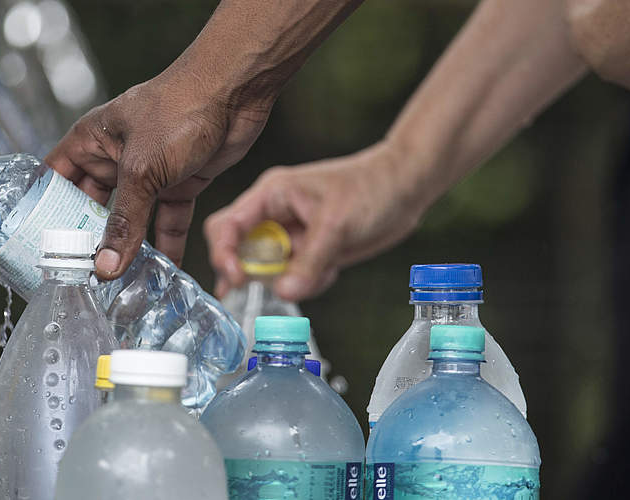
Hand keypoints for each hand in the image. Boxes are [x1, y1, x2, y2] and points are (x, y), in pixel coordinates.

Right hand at [45, 67, 272, 279]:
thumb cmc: (180, 108)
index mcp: (91, 141)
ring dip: (128, 247)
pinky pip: (167, 220)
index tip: (39, 247)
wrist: (235, 91)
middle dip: (88, 239)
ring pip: (132, 217)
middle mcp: (115, 156)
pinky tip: (162, 270)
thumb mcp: (142, 170)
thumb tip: (105, 266)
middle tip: (79, 275)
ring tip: (117, 283)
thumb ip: (124, 221)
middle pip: (92, 205)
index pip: (55, 179)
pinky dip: (167, 243)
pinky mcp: (180, 182)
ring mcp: (149, 171)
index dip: (44, 211)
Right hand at [205, 142, 428, 300]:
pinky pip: (293, 277)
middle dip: (259, 274)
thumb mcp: (337, 225)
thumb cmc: (372, 189)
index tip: (236, 280)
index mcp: (270, 196)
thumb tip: (282, 293)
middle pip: (240, 252)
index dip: (223, 255)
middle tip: (287, 282)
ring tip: (322, 269)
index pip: (225, 226)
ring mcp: (290, 234)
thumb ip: (309, 261)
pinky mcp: (307, 250)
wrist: (406, 188)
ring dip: (290, 280)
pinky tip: (332, 269)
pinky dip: (308, 282)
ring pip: (268, 271)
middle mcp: (273, 215)